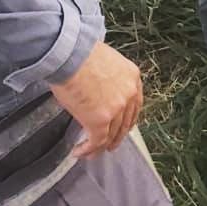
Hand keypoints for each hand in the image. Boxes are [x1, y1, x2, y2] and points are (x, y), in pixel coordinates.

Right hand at [50, 42, 142, 158]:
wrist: (71, 55)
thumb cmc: (80, 53)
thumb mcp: (104, 62)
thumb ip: (107, 78)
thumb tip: (96, 88)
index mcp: (132, 76)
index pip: (135, 104)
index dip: (128, 118)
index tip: (123, 126)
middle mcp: (129, 93)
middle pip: (126, 121)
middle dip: (117, 135)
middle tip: (110, 144)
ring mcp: (116, 108)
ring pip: (112, 134)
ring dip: (102, 145)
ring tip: (92, 152)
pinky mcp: (100, 120)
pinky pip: (97, 141)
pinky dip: (88, 149)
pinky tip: (79, 152)